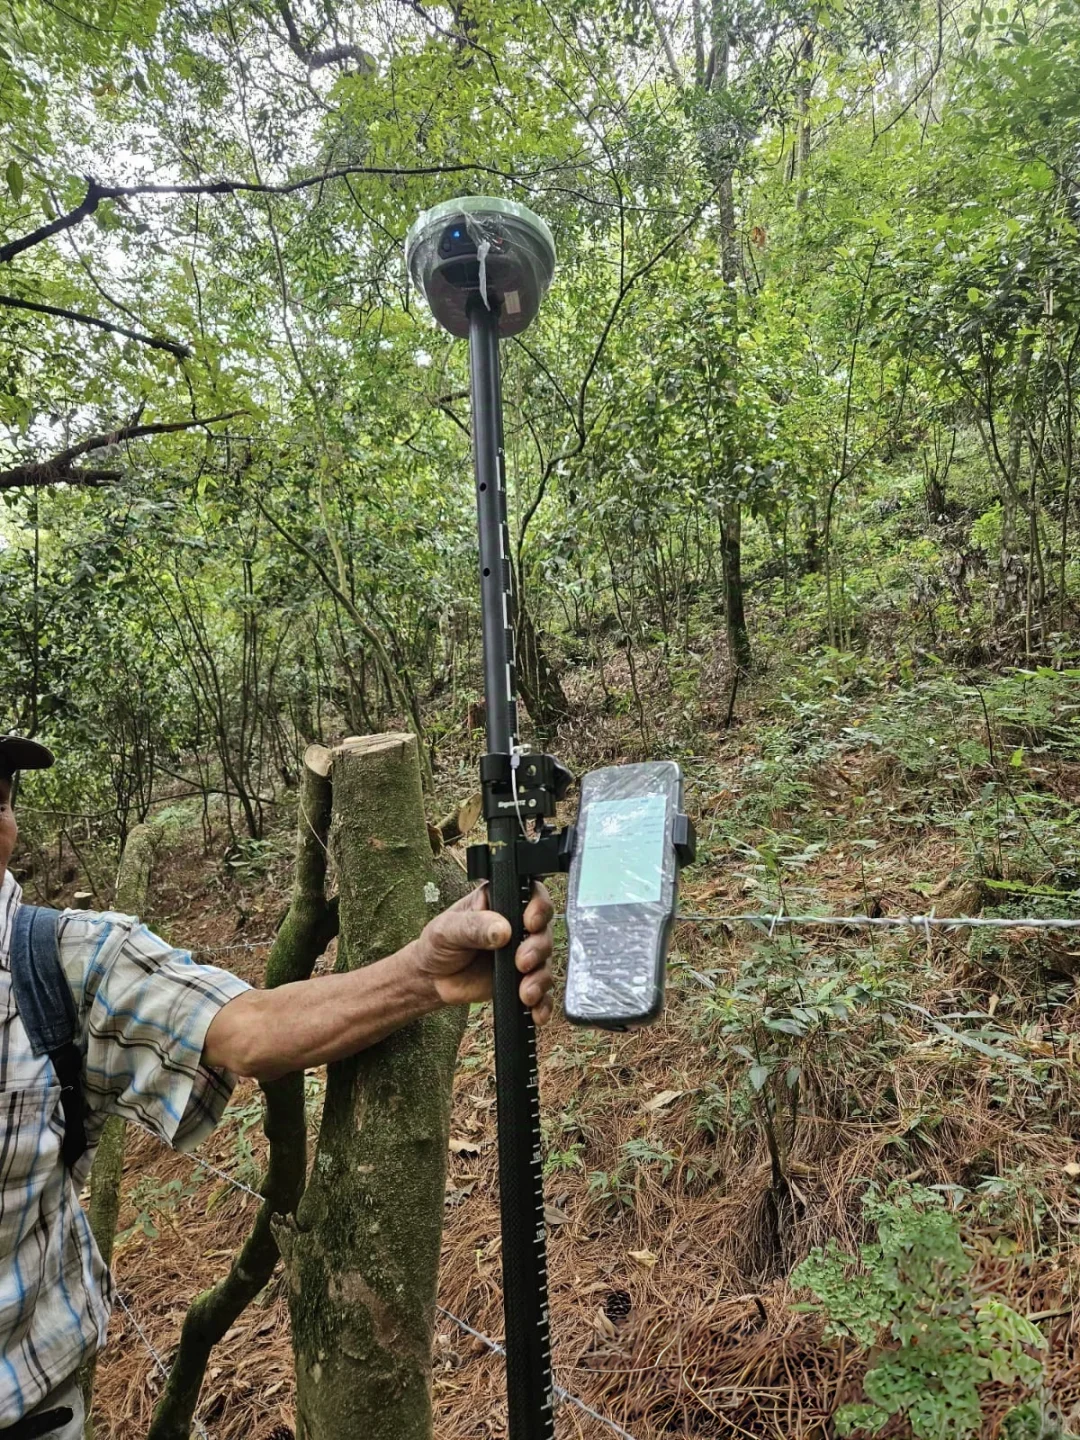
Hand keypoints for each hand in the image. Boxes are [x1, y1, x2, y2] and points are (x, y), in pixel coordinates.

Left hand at [414, 882, 555, 1023]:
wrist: (432, 979)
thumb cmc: (438, 945)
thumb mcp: (448, 929)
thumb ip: (474, 926)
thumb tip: (502, 929)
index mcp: (500, 903)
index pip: (532, 896)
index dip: (539, 908)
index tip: (530, 924)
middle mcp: (516, 926)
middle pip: (544, 931)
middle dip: (538, 948)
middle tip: (521, 962)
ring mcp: (521, 953)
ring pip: (545, 962)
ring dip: (540, 978)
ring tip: (525, 992)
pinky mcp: (521, 980)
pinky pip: (541, 991)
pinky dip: (543, 1003)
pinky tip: (536, 1012)